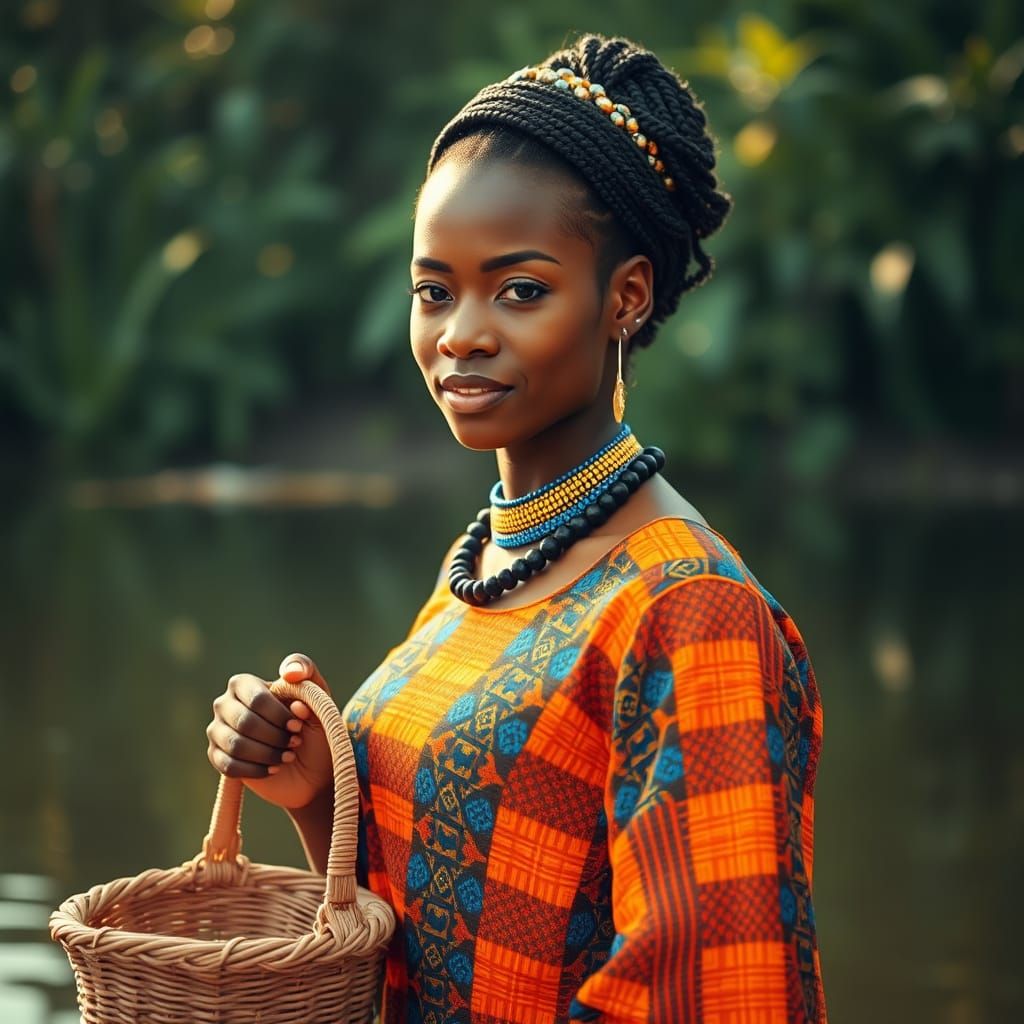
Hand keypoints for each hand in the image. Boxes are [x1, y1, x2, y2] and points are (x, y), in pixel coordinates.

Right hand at [206, 653, 333, 809]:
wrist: (309, 765)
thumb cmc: (312, 725)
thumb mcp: (318, 699)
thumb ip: (308, 678)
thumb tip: (291, 674)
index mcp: (244, 683)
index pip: (256, 699)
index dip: (279, 715)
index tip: (298, 726)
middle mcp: (225, 704)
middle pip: (244, 722)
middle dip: (275, 736)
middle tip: (295, 743)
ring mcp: (217, 730)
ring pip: (236, 746)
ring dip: (268, 754)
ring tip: (288, 756)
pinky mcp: (217, 757)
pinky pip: (229, 766)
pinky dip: (257, 770)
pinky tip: (274, 768)